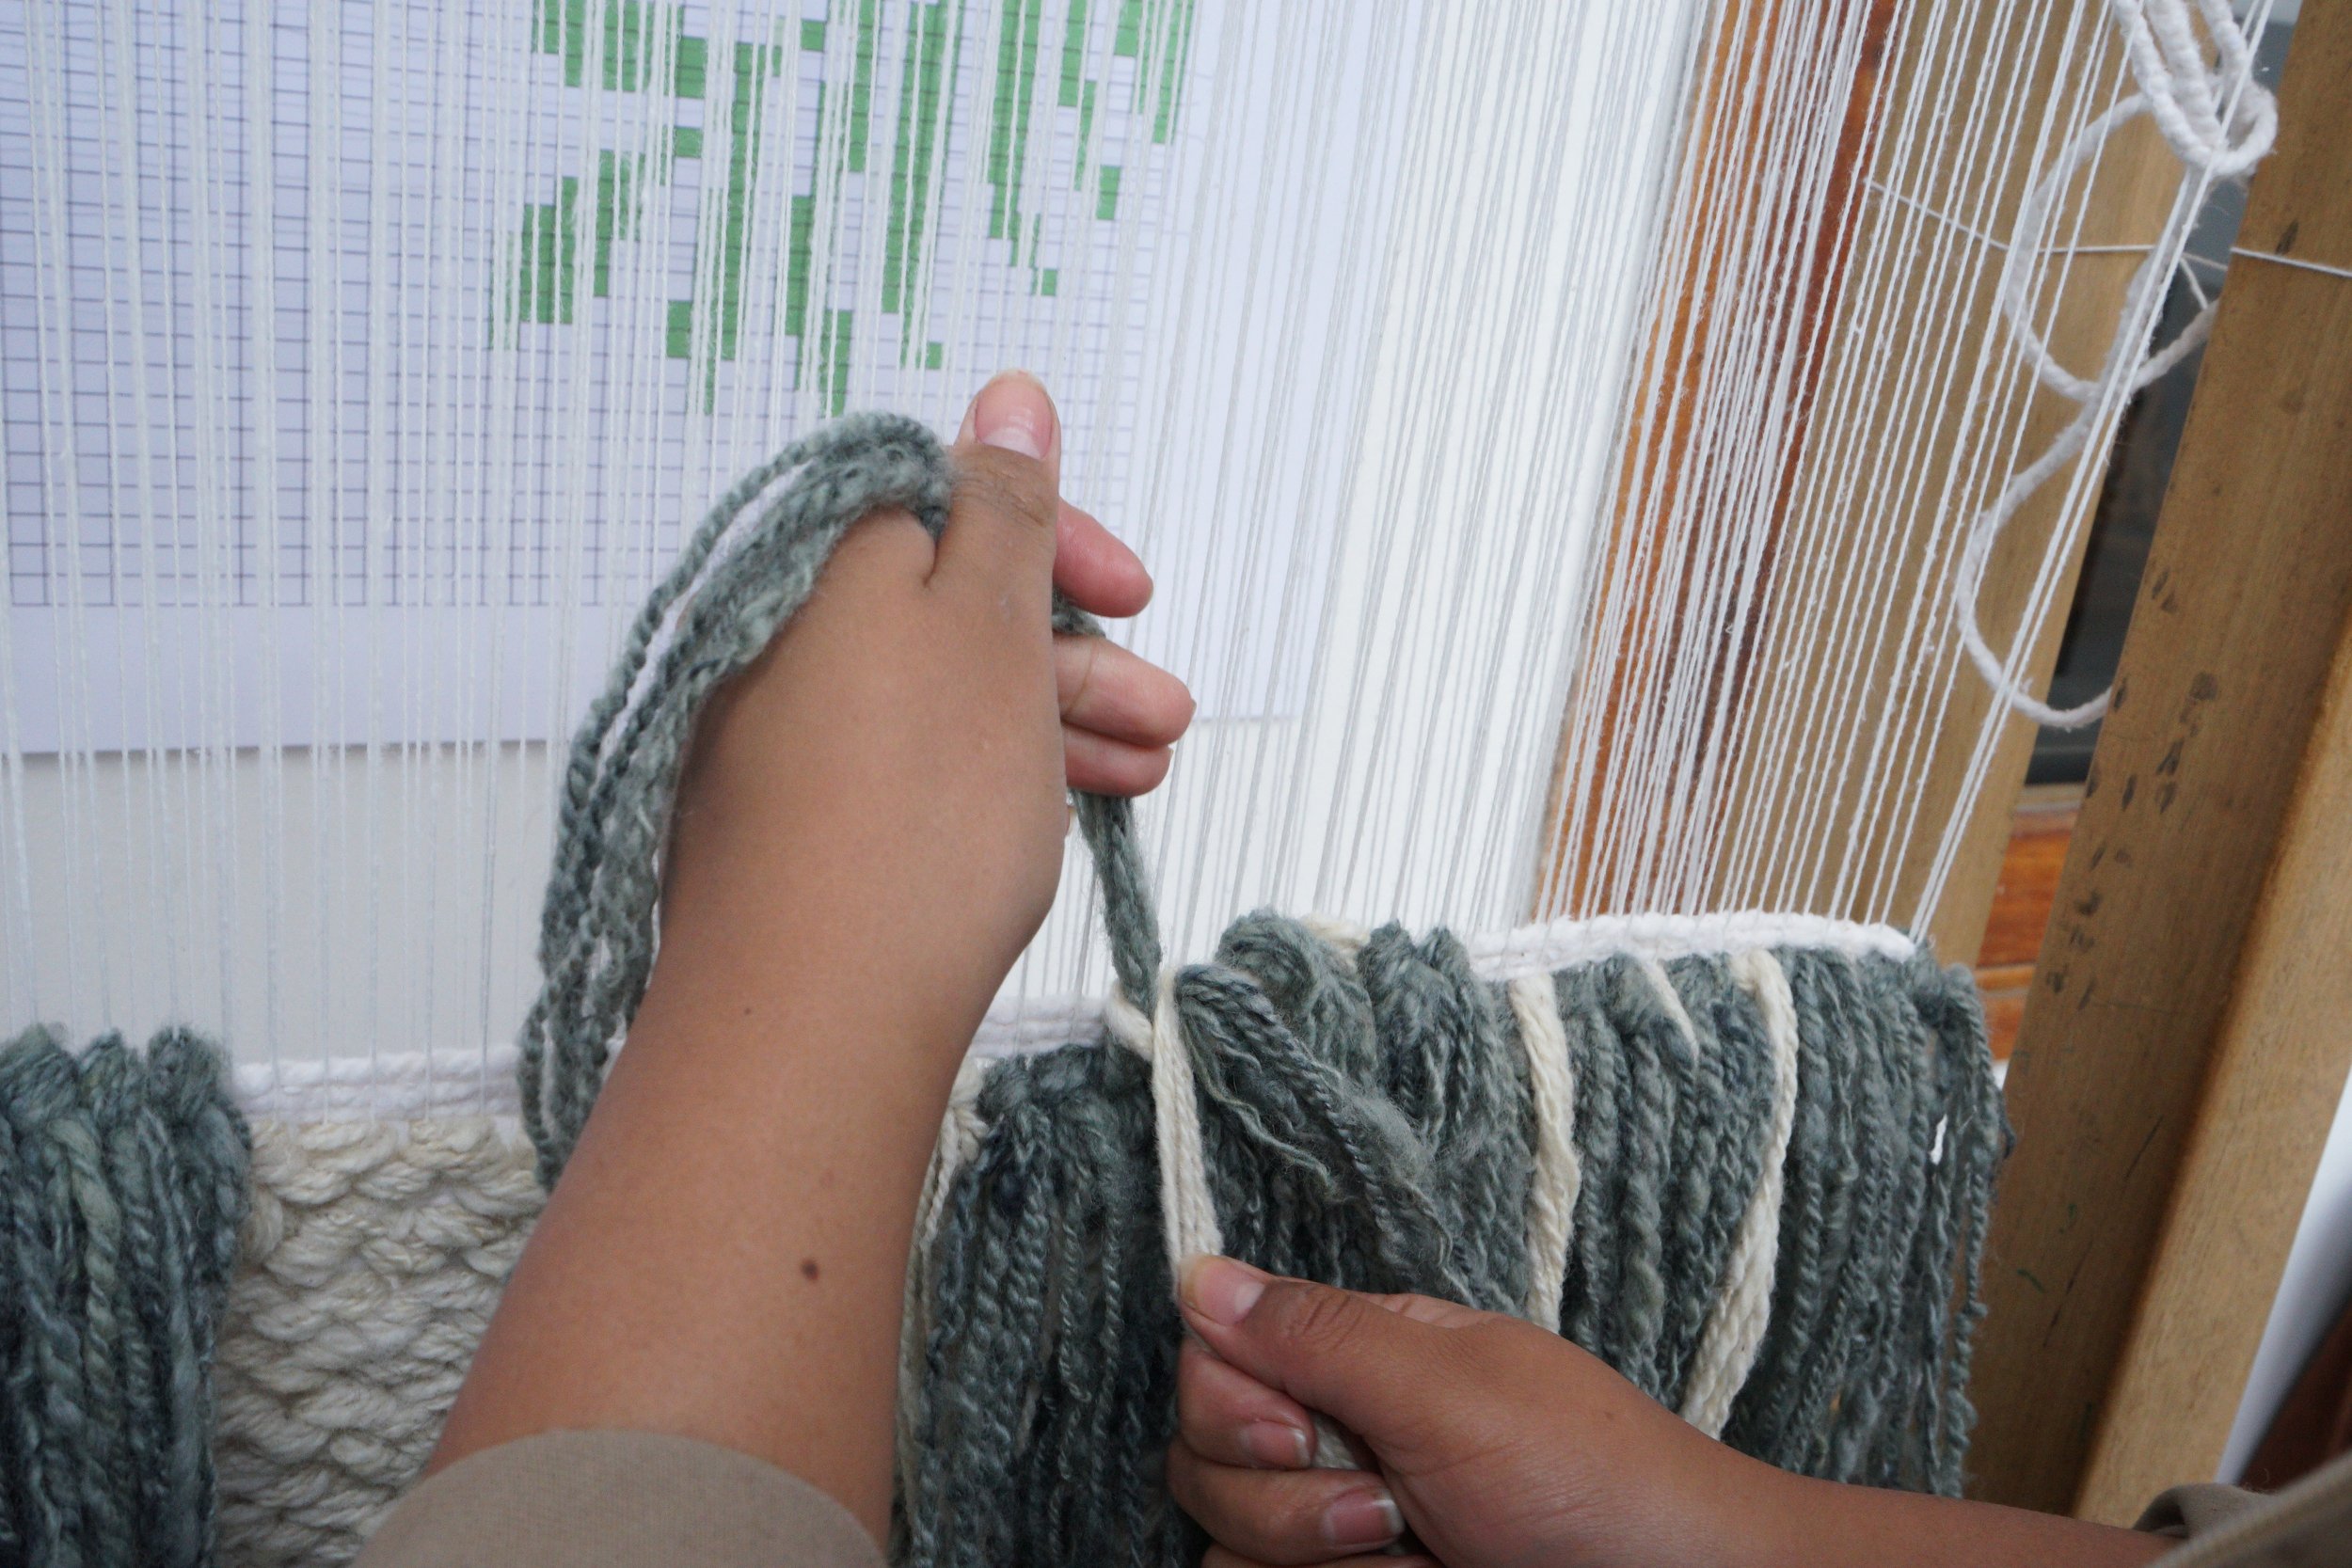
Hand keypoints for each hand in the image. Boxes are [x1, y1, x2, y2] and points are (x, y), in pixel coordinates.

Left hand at [434, 374, 1192, 1534]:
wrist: (811, 1019)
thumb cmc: (917, 812)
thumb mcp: (989, 628)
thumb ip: (1008, 507)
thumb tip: (1007, 392)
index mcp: (828, 568)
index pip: (952, 506)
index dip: (1058, 543)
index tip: (1134, 595)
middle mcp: (786, 642)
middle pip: (954, 612)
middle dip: (1074, 658)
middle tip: (1163, 718)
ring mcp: (776, 744)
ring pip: (939, 703)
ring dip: (1052, 729)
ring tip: (1138, 782)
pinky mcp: (785, 834)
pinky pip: (902, 774)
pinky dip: (986, 784)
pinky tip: (1047, 824)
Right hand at [1168, 1258, 2173, 1567]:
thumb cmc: (1593, 1488)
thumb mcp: (1448, 1392)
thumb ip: (1317, 1335)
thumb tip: (1196, 1272)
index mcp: (1366, 1354)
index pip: (1218, 1354)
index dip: (1236, 1402)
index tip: (1308, 1433)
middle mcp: (1345, 1430)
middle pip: (1206, 1450)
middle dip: (1278, 1493)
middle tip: (1386, 1507)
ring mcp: (1346, 1521)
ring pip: (1227, 1534)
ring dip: (1302, 1550)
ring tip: (1409, 1551)